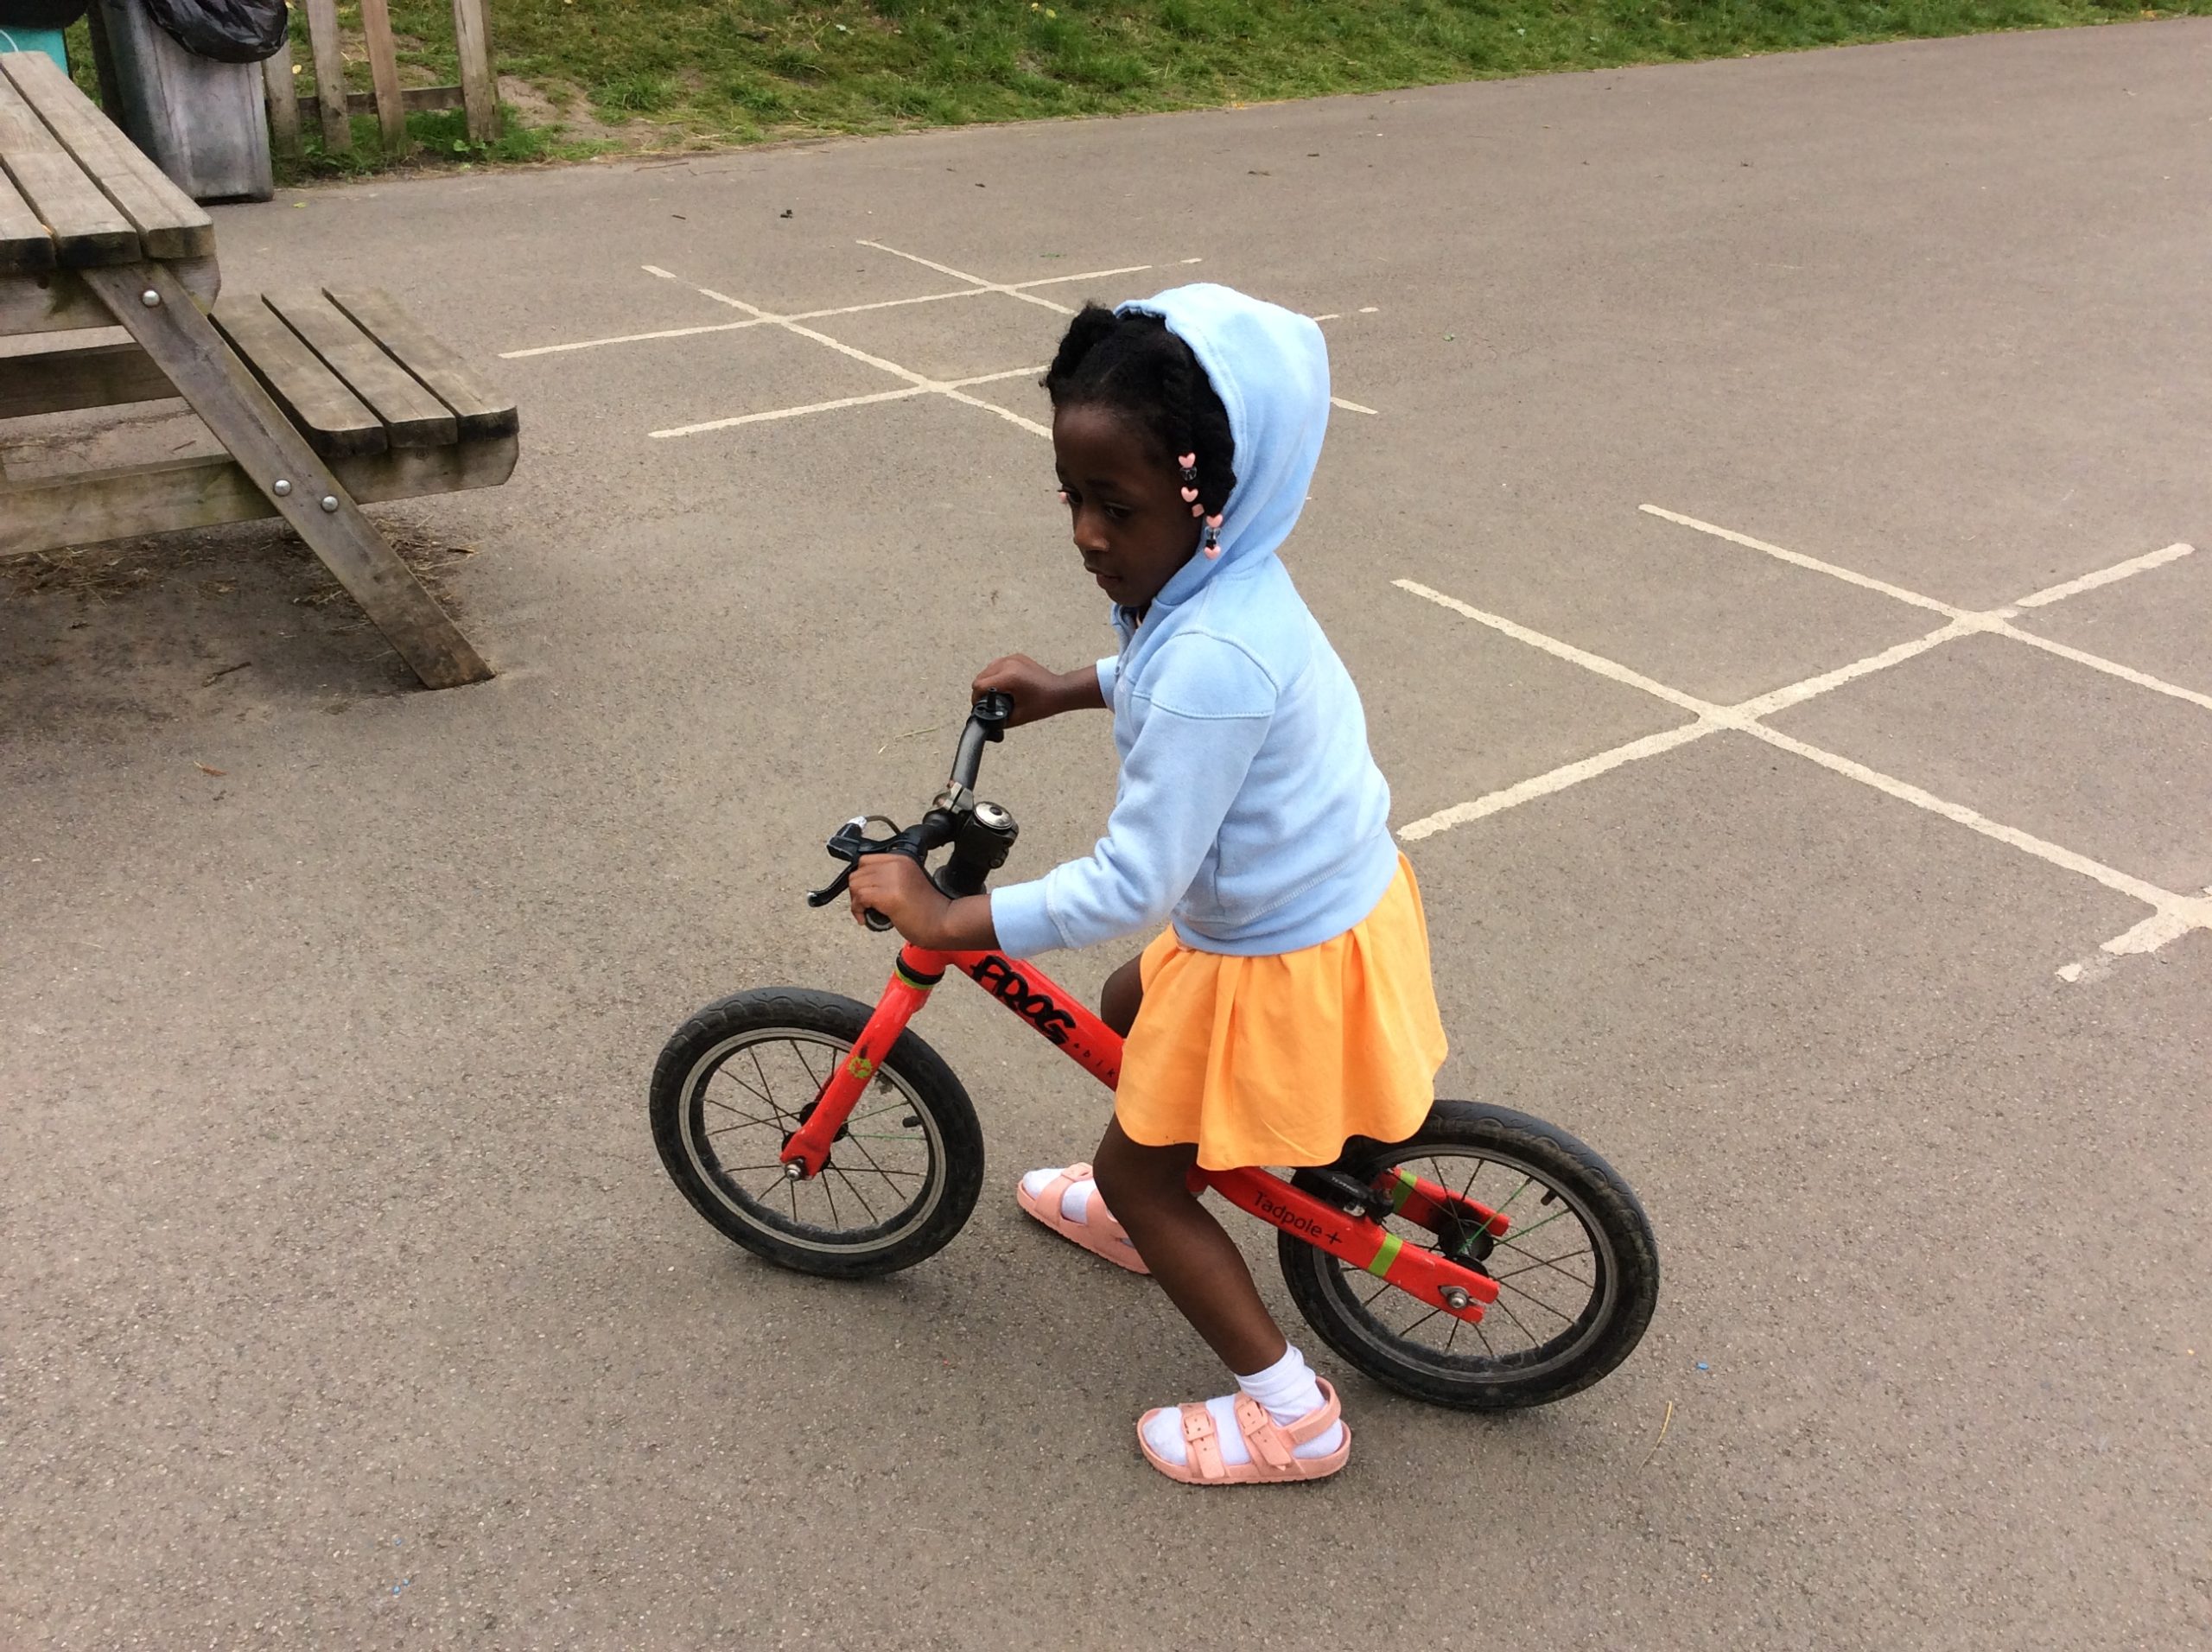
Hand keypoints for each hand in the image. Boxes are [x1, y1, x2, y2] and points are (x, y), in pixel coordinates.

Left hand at [848, 853, 950, 943]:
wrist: (944, 922)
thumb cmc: (929, 909)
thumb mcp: (909, 883)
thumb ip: (889, 878)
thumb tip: (865, 884)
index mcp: (902, 859)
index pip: (866, 860)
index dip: (862, 878)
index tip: (865, 893)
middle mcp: (896, 864)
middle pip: (858, 872)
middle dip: (856, 891)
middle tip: (865, 906)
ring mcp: (893, 878)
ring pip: (855, 884)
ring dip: (856, 902)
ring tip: (866, 913)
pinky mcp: (889, 894)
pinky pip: (860, 898)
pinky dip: (857, 910)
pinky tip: (865, 919)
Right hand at [972, 654, 1100, 728]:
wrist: (1060, 691)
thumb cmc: (1044, 703)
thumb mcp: (1019, 716)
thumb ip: (998, 718)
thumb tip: (985, 720)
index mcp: (1009, 677)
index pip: (979, 686)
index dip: (976, 699)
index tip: (980, 707)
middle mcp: (1009, 664)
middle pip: (980, 676)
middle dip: (981, 691)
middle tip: (987, 702)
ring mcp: (1013, 658)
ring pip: (987, 669)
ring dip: (987, 681)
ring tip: (994, 693)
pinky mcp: (1016, 657)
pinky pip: (997, 664)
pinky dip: (995, 674)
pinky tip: (1002, 684)